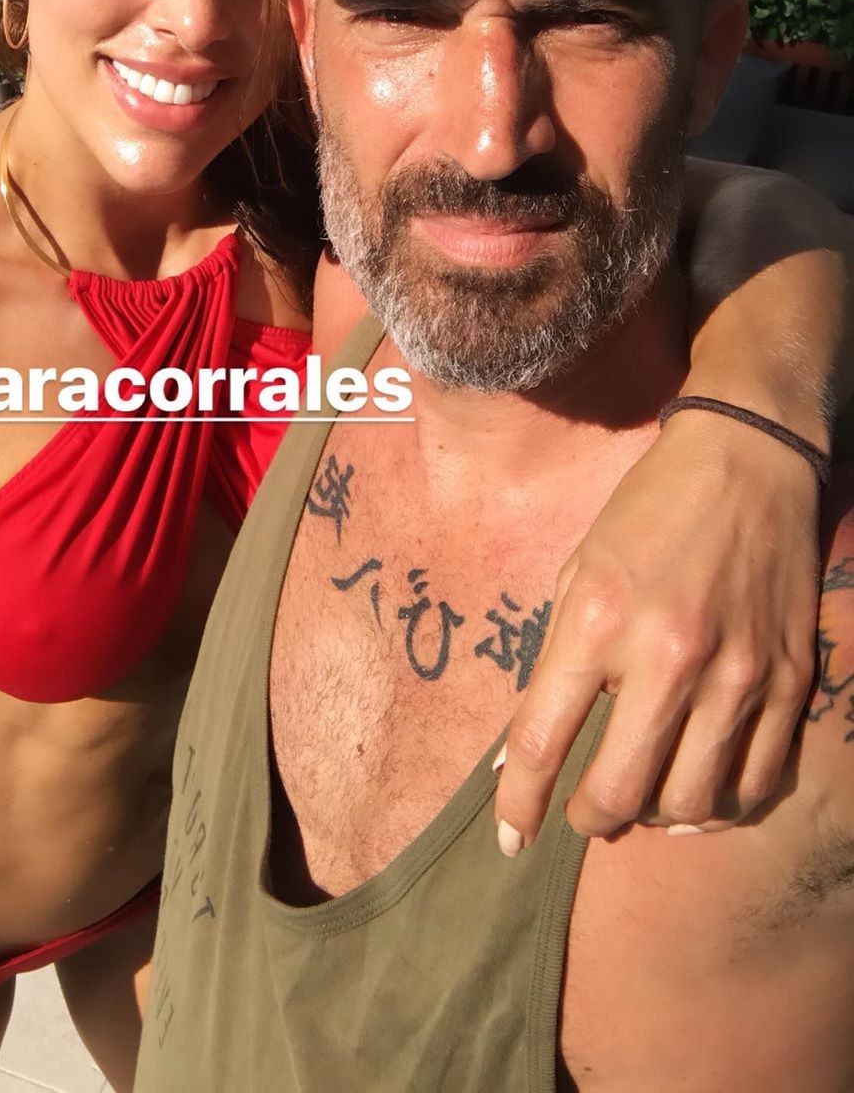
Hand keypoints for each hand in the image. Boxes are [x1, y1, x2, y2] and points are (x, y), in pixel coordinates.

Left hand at [494, 413, 820, 849]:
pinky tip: (701, 793)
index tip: (512, 840)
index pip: (543, 741)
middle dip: (591, 820)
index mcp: (599, 619)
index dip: (521, 805)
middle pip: (621, 792)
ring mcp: (737, 672)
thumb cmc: (648, 512)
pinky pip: (757, 783)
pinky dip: (722, 806)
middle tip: (586, 813)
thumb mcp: (577, 572)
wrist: (748, 460)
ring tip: (644, 797)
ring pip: (692, 802)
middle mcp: (668, 653)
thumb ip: (552, 665)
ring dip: (657, 817)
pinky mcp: (788, 681)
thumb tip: (520, 756)